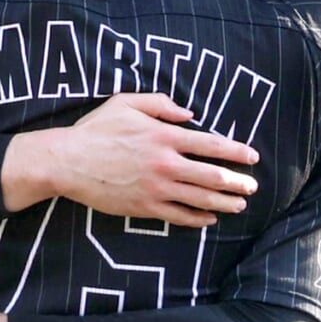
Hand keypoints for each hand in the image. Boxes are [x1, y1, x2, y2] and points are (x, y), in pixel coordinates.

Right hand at [4, 93, 258, 226]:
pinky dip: (198, 218)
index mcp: (164, 136)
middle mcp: (165, 164)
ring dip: (224, 202)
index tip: (252, 157)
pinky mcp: (144, 207)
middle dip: (237, 182)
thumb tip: (189, 113)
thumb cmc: (95, 130)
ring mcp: (156, 188)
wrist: (68, 162)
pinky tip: (210, 218)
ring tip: (239, 205)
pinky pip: (179, 216)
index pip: (211, 145)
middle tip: (252, 187)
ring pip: (200, 199)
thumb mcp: (126, 103)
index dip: (236, 152)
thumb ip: (161, 104)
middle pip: (212, 176)